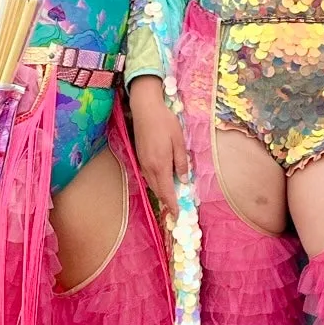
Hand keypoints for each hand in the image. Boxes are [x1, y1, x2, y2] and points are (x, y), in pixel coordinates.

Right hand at [129, 76, 188, 221]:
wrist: (145, 109)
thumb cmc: (165, 122)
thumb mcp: (179, 141)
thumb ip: (181, 162)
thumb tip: (184, 180)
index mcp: (160, 165)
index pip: (167, 191)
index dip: (172, 205)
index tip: (177, 215)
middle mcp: (149, 167)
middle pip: (158, 191)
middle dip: (167, 202)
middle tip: (175, 211)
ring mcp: (142, 162)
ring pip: (152, 184)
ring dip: (161, 193)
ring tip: (170, 199)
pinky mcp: (139, 157)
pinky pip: (147, 176)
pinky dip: (155, 183)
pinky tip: (161, 182)